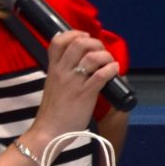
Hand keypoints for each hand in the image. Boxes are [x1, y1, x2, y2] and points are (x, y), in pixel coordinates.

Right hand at [31, 27, 121, 143]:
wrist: (50, 131)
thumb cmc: (53, 111)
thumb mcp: (53, 86)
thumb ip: (63, 73)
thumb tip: (81, 65)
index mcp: (53, 69)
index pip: (57, 41)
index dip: (73, 33)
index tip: (85, 36)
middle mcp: (62, 72)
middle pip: (78, 43)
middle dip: (95, 43)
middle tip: (101, 51)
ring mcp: (74, 82)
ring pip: (92, 57)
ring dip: (106, 56)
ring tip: (110, 62)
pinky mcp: (85, 94)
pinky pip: (100, 75)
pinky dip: (111, 69)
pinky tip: (115, 70)